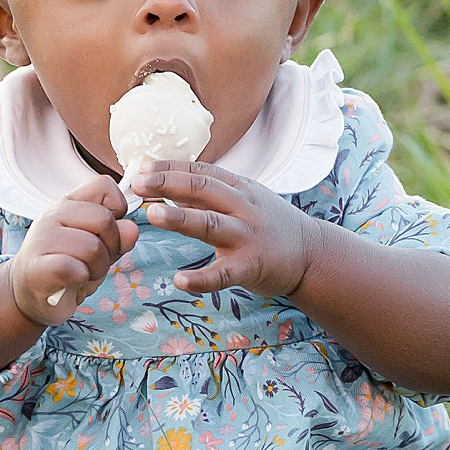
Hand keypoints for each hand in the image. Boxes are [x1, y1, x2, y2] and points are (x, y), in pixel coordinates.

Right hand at [10, 175, 138, 322]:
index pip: (103, 186)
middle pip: (104, 220)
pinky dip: (81, 279)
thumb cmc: (69, 266)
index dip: (118, 210)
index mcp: (68, 203)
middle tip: (96, 261)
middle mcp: (53, 215)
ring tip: (83, 273)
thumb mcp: (100, 247)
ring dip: (97, 268)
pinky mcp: (37, 267)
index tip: (108, 232)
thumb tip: (131, 229)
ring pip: (93, 248)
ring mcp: (41, 239)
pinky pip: (74, 268)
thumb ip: (117, 235)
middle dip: (111, 247)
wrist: (32, 294)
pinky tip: (71, 281)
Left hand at [126, 162, 321, 297]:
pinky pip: (223, 274)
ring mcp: (247, 237)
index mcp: (239, 188)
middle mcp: (243, 207)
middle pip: (202, 190)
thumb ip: (209, 194)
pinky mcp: (251, 267)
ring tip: (153, 213)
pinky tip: (180, 280)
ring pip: (210, 224)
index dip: (170, 168)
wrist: (311, 254)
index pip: (200, 171)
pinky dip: (201, 278)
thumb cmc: (269, 225)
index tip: (141, 168)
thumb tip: (166, 184)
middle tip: (137, 185)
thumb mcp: (244, 200)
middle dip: (168, 184)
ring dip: (180, 218)